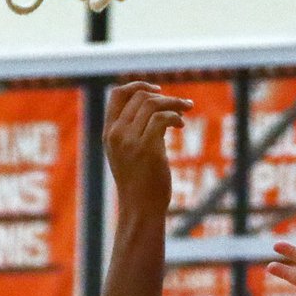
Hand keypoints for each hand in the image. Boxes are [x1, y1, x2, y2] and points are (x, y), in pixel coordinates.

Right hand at [104, 82, 192, 212]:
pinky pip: (162, 119)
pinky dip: (174, 116)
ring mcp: (130, 140)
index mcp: (109, 133)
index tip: (158, 90)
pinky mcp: (147, 149)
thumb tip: (160, 115)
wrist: (141, 209)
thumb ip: (136, 134)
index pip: (118, 95)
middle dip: (165, 96)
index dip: (138, 86)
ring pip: (152, 104)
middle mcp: (117, 133)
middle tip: (183, 105)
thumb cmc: (140, 185)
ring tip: (185, 112)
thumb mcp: (130, 155)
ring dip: (174, 104)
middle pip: (140, 97)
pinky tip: (181, 125)